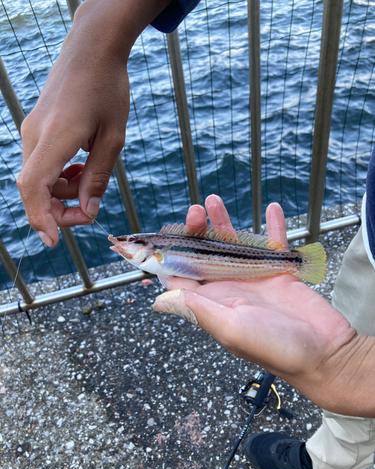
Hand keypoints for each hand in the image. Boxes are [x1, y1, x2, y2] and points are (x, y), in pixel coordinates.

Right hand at [17, 0, 171, 246]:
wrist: (93, 50)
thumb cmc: (108, 89)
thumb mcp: (112, 138)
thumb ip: (98, 177)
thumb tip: (89, 209)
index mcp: (54, 138)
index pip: (35, 188)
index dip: (41, 219)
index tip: (54, 241)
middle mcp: (34, 136)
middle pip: (34, 189)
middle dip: (60, 209)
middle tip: (90, 209)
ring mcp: (32, 131)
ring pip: (39, 178)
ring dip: (63, 190)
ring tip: (90, 177)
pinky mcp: (37, 128)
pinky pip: (42, 163)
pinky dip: (60, 175)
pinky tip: (80, 164)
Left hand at [153, 195, 372, 415]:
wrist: (324, 355)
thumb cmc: (276, 348)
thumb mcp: (231, 328)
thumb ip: (197, 310)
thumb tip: (158, 301)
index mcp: (212, 303)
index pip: (181, 277)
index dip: (170, 257)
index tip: (163, 234)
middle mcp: (229, 289)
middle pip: (205, 254)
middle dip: (196, 232)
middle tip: (195, 211)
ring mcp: (254, 279)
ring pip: (234, 245)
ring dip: (224, 223)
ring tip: (213, 200)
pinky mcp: (280, 274)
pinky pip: (274, 244)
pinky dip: (273, 226)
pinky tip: (271, 209)